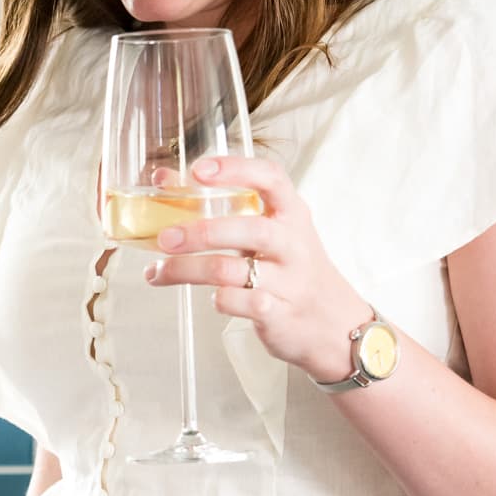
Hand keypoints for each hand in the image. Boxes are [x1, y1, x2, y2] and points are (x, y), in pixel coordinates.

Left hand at [142, 156, 369, 383]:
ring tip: (158, 272)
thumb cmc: (292, 270)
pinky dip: (218, 300)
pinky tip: (206, 298)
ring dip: (187, 270)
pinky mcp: (279, 314)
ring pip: (232, 270)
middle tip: (165, 238)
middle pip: (249, 229)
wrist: (337, 326)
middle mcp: (293, 244)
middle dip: (201, 232)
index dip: (235, 169)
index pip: (271, 179)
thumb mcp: (269, 232)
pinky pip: (241, 303)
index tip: (198, 169)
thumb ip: (221, 207)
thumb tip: (164, 180)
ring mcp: (288, 280)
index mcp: (291, 214)